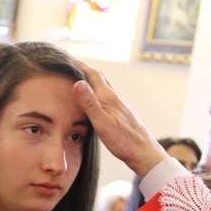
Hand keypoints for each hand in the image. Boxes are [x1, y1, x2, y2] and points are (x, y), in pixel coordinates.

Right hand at [74, 61, 166, 177]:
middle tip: (72, 65)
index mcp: (108, 97)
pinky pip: (107, 96)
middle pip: (99, 78)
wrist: (143, 152)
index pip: (93, 74)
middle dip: (85, 69)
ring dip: (92, 80)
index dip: (80, 65)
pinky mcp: (122, 112)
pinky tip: (95, 100)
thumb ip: (89, 103)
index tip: (68, 59)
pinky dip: (97, 92)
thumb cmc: (122, 141)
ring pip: (104, 87)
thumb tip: (78, 83)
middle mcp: (115, 97)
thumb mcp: (102, 122)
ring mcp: (120, 104)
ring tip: (80, 80)